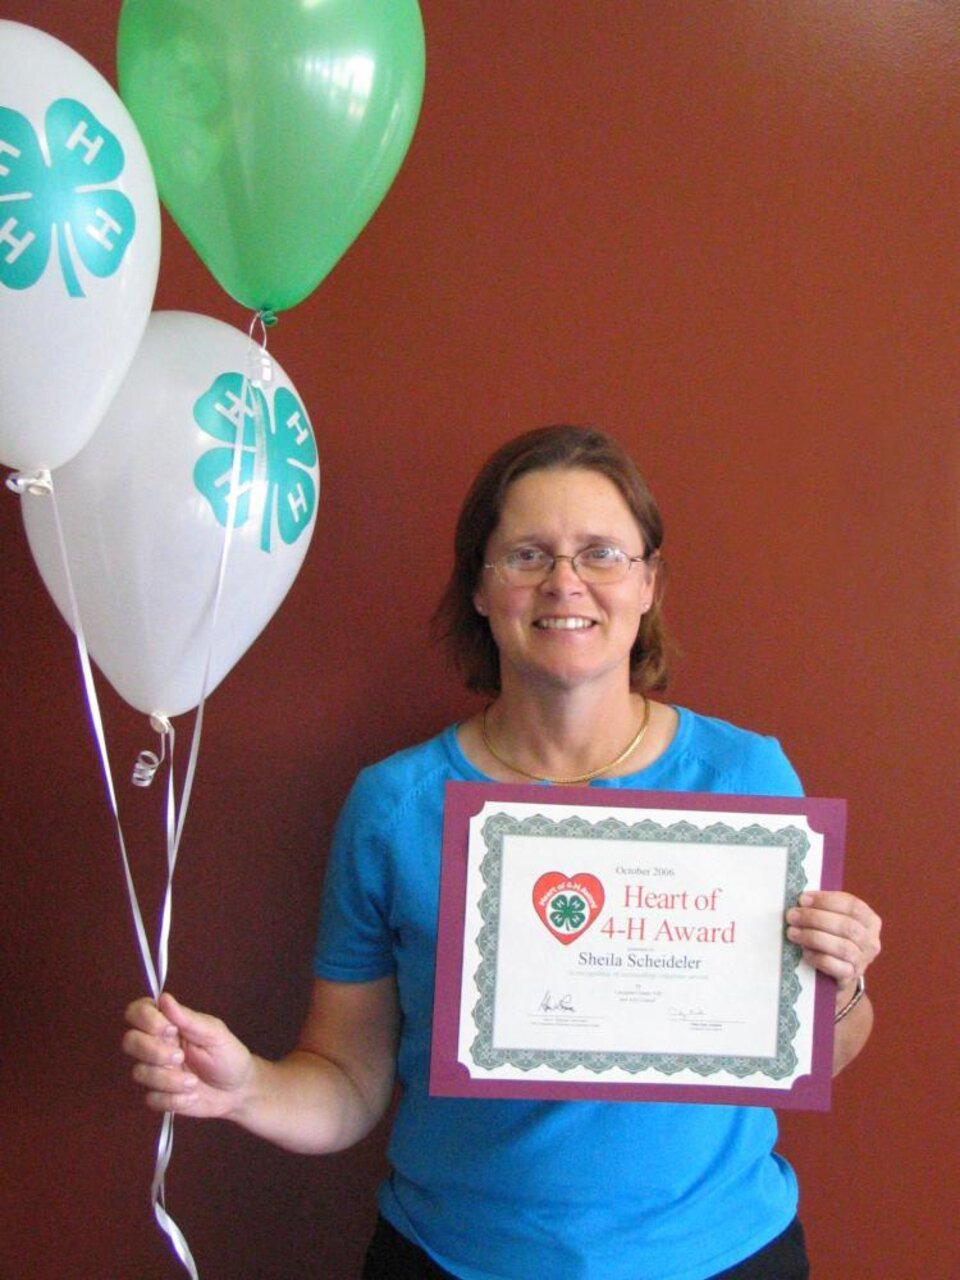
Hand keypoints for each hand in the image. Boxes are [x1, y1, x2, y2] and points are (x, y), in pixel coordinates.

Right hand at [123, 992, 252, 1117]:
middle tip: (180, 1057)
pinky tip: (192, 1096)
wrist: (238, 1090)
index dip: (146, 1019)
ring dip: (168, 1080)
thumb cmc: (228, 1054)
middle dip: (154, 1051)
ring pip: (139, 1072)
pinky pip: (151, 1099)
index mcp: (168, 1024)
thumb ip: (188, 1018)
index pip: (137, 1012)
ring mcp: (155, 1071)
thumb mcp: (214, 1033)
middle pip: (129, 1041)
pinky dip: (173, 1100)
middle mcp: (156, 1045)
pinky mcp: (158, 1096)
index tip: (170, 1029)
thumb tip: (164, 997)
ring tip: (193, 1082)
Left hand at [786, 890, 881, 992]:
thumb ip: (824, 908)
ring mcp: (863, 960)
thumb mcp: (835, 920)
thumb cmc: (834, 938)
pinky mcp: (851, 976)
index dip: (826, 900)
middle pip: (846, 926)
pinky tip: (804, 952)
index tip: (802, 899)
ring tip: (792, 932)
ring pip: (841, 947)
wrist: (839, 973)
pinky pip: (835, 967)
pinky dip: (818, 958)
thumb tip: (801, 900)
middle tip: (792, 916)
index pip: (852, 905)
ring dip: (813, 937)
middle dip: (815, 918)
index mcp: (870, 920)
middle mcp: (870, 940)